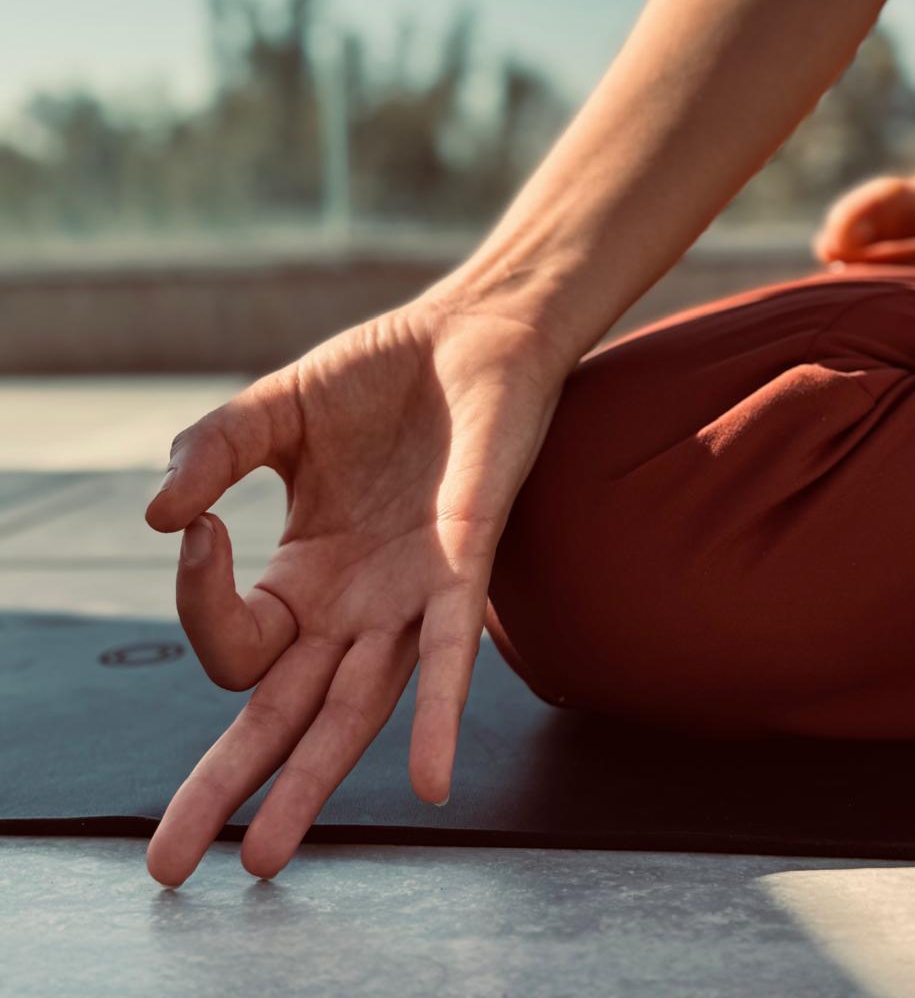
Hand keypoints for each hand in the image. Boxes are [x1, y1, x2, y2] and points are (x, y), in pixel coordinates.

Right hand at [143, 287, 572, 884]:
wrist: (472, 335)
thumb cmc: (379, 376)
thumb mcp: (274, 412)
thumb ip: (210, 451)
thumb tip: (159, 517)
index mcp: (306, 575)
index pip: (235, 636)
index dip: (198, 601)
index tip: (197, 525)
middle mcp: (355, 604)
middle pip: (281, 712)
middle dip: (227, 784)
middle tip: (169, 863)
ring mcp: (410, 596)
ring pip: (356, 709)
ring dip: (313, 779)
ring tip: (265, 855)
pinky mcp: (466, 567)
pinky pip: (450, 654)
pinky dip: (438, 714)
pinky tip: (428, 778)